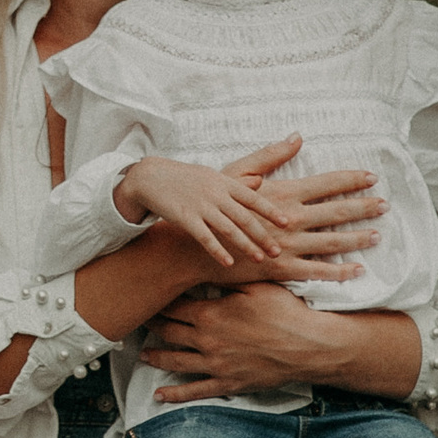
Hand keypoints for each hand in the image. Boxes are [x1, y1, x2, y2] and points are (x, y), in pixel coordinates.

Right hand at [114, 156, 294, 268]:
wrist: (149, 177)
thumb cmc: (185, 178)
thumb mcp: (213, 175)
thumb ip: (237, 181)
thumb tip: (262, 182)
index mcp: (225, 182)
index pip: (254, 197)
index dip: (271, 211)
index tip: (288, 222)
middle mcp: (215, 193)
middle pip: (245, 217)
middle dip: (263, 235)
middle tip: (278, 251)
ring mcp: (200, 206)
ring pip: (228, 228)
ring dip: (245, 245)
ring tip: (259, 259)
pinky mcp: (184, 218)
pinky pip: (205, 237)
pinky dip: (218, 250)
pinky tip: (228, 262)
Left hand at [145, 282, 355, 400]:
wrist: (311, 347)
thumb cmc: (288, 313)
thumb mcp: (257, 287)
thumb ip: (230, 280)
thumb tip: (211, 267)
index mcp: (212, 314)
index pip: (175, 306)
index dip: (159, 301)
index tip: (147, 296)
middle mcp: (207, 340)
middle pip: (169, 331)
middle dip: (151, 325)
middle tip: (137, 320)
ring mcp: (216, 365)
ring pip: (175, 360)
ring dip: (155, 356)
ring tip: (141, 353)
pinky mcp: (228, 384)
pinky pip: (195, 391)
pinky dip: (175, 394)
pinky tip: (159, 395)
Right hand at [213, 137, 384, 285]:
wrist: (187, 235)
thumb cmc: (210, 198)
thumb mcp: (238, 171)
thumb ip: (271, 156)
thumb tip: (297, 137)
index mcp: (281, 192)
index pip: (325, 183)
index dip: (351, 180)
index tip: (372, 178)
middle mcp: (286, 217)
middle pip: (334, 212)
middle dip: (363, 209)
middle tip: (385, 207)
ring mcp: (283, 243)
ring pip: (328, 243)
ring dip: (355, 241)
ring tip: (375, 239)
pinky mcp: (278, 266)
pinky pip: (312, 271)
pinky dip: (335, 273)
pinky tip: (353, 272)